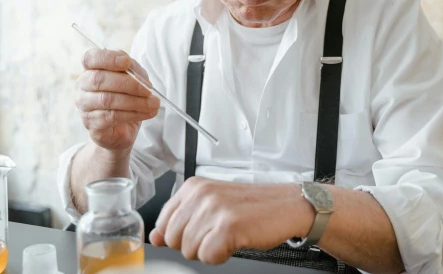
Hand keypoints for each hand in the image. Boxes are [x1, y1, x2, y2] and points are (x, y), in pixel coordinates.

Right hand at [76, 48, 159, 153]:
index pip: (90, 58)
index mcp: (91, 70)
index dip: (107, 58)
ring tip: (153, 103)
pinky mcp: (92, 124)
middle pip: (99, 79)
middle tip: (148, 89)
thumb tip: (132, 69)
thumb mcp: (134, 78)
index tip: (126, 62)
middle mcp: (83, 86)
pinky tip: (147, 113)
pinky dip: (133, 114)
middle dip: (128, 83)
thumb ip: (132, 69)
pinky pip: (112, 117)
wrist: (122, 128)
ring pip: (107, 99)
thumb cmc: (126, 97)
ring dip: (134, 101)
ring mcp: (85, 106)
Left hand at [149, 178, 314, 263]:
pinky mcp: (228, 226)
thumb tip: (155, 237)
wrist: (287, 206)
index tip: (199, 232)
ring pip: (189, 250)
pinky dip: (221, 256)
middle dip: (194, 245)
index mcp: (193, 186)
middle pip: (174, 239)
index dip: (179, 236)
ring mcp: (214, 209)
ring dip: (210, 250)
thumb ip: (180, 220)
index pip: (162, 222)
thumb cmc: (251, 207)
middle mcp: (201, 194)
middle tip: (218, 233)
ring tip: (229, 236)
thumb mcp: (211, 206)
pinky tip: (235, 242)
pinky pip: (208, 256)